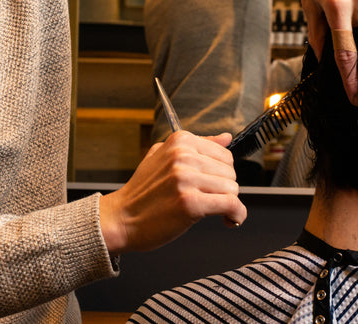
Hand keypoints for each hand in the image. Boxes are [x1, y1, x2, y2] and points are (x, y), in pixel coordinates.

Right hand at [98, 131, 246, 255]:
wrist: (121, 219)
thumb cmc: (143, 192)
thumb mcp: (164, 157)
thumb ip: (198, 145)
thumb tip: (227, 137)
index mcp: (180, 141)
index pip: (225, 154)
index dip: (222, 174)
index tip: (212, 186)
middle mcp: (183, 156)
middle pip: (230, 172)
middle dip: (225, 189)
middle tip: (210, 200)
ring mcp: (186, 179)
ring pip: (233, 189)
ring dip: (229, 204)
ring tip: (214, 211)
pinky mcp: (190, 203)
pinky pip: (231, 206)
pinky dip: (236, 216)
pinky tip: (229, 220)